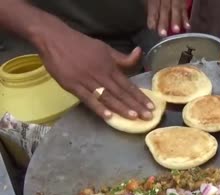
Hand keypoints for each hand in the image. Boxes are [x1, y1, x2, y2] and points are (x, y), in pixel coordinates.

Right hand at [35, 25, 154, 119]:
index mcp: (109, 66)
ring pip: (107, 97)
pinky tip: (109, 117)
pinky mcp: (73, 86)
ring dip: (121, 108)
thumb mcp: (105, 48)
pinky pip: (88, 99)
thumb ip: (122, 57)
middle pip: (121, 93)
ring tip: (134, 118)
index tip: (151, 107)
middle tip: (148, 117)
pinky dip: (98, 108)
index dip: (140, 96)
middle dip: (135, 106)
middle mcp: (101, 75)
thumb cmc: (82, 45)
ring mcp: (86, 81)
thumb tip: (139, 53)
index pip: (128, 85)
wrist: (55, 39)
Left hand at [147, 0, 189, 36]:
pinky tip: (187, 26)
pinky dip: (186, 17)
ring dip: (176, 19)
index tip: (151, 27)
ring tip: (176, 30)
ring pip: (176, 7)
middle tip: (163, 33)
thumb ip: (154, 4)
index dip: (152, 15)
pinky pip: (185, 7)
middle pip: (165, 6)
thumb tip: (152, 21)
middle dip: (164, 20)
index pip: (154, 4)